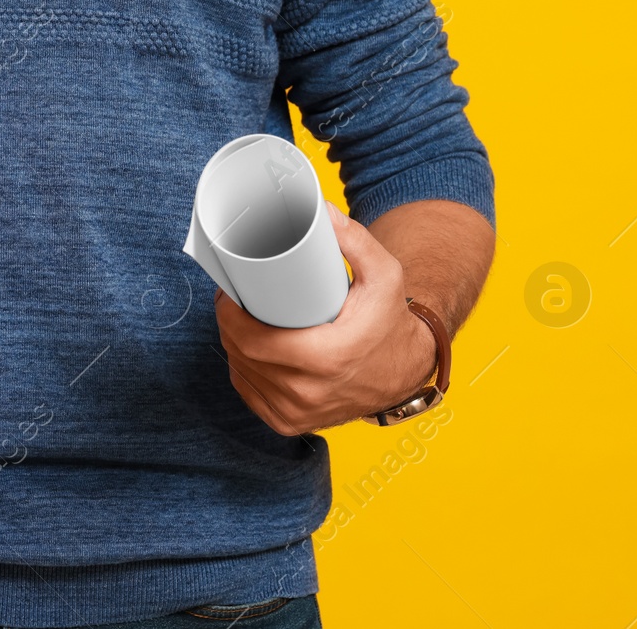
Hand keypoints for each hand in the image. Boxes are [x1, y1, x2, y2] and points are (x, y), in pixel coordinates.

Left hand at [214, 201, 436, 435]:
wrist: (407, 370)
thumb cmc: (390, 320)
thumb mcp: (384, 275)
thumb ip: (355, 241)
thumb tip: (320, 211)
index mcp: (325, 359)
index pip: (250, 339)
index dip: (229, 314)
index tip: (229, 292)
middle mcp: (307, 393)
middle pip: (242, 354)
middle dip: (229, 324)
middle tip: (234, 298)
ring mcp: (298, 413)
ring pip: (242, 374)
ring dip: (234, 347)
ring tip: (240, 319)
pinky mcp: (291, 424)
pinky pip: (250, 395)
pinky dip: (244, 372)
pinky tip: (247, 352)